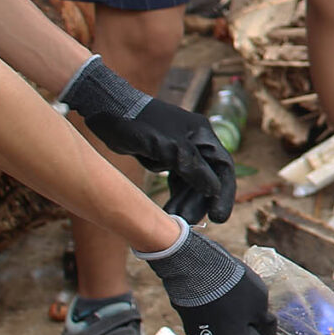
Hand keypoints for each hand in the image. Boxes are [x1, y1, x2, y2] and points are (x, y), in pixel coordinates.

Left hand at [57, 56, 236, 224]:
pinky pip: (176, 182)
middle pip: (207, 178)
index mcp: (202, 135)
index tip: (219, 217)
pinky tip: (168, 212)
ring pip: (190, 183)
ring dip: (185, 202)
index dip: (224, 193)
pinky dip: (174, 196)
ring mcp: (180, 151)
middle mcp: (196, 143)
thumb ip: (192, 167)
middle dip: (199, 202)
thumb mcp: (168, 147)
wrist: (109, 111)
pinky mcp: (165, 158)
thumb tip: (213, 189)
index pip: (223, 167)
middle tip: (189, 223)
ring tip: (175, 220)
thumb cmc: (140, 124)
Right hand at [145, 225, 275, 334]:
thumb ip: (266, 324)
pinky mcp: (188, 321)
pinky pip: (210, 324)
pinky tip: (221, 295)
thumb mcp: (260, 303)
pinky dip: (217, 315)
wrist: (195, 268)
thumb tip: (267, 334)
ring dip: (231, 324)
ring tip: (236, 298)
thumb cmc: (233, 288)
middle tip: (253, 313)